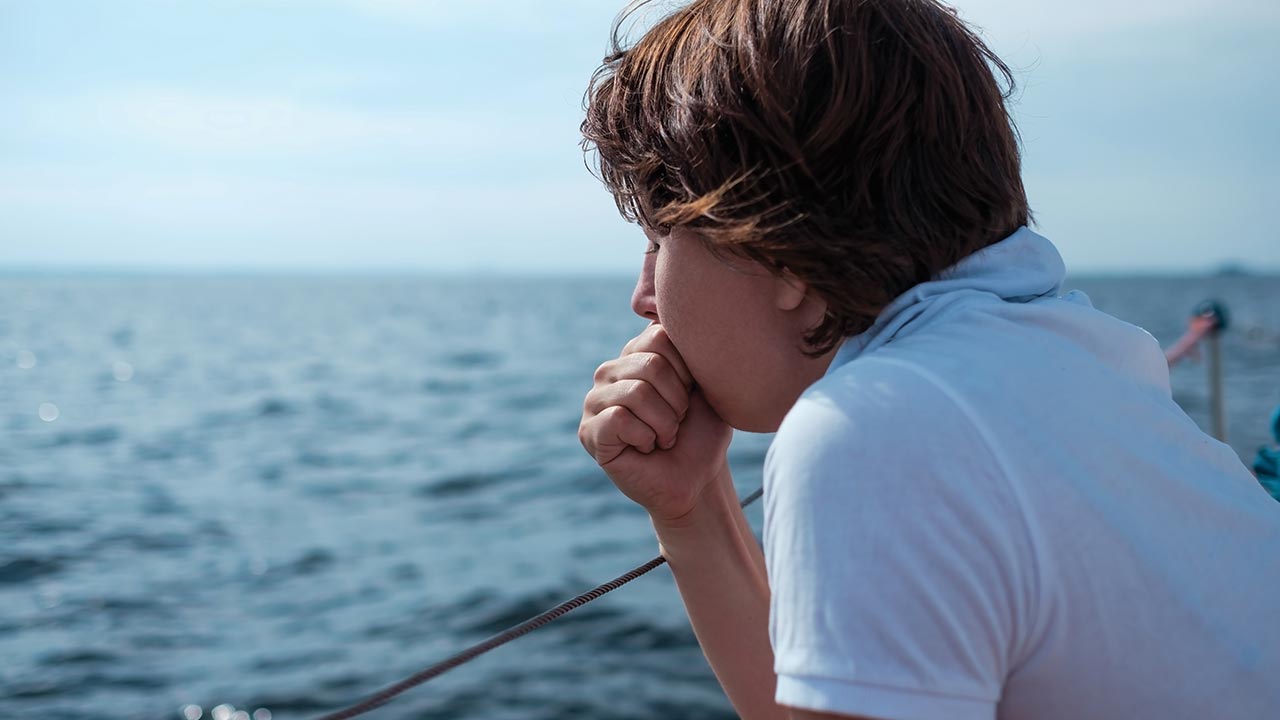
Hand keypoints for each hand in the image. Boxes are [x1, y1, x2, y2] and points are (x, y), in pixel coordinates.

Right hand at [579, 323, 732, 524]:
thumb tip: (672, 313)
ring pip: (637, 393)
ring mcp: (594, 401)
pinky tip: (646, 449)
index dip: (687, 371)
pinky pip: (619, 419)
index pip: (659, 336)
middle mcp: (610, 371)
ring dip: (665, 423)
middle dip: (677, 401)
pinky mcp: (589, 432)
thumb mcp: (706, 381)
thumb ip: (691, 346)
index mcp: (636, 353)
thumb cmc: (703, 431)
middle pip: (650, 365)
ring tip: (664, 437)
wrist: (698, 479)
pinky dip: (646, 438)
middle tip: (677, 423)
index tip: (691, 396)